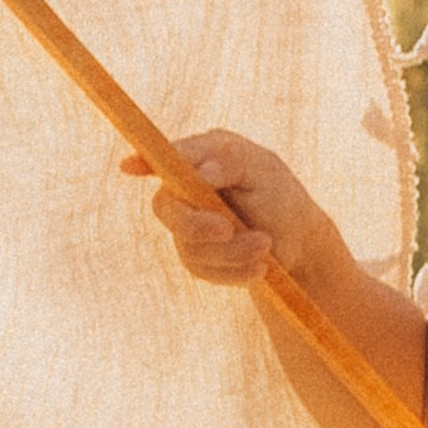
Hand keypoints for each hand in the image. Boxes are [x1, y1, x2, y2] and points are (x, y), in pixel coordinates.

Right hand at [120, 128, 325, 288]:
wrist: (297, 242)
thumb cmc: (281, 197)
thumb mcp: (266, 171)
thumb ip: (233, 161)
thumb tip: (201, 172)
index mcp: (202, 156)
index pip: (167, 158)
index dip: (145, 162)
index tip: (129, 166)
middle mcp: (186, 190)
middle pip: (167, 208)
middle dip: (196, 224)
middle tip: (229, 229)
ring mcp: (187, 225)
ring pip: (189, 245)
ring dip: (231, 251)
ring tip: (267, 246)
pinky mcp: (196, 257)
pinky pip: (203, 269)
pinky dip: (233, 271)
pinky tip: (260, 267)